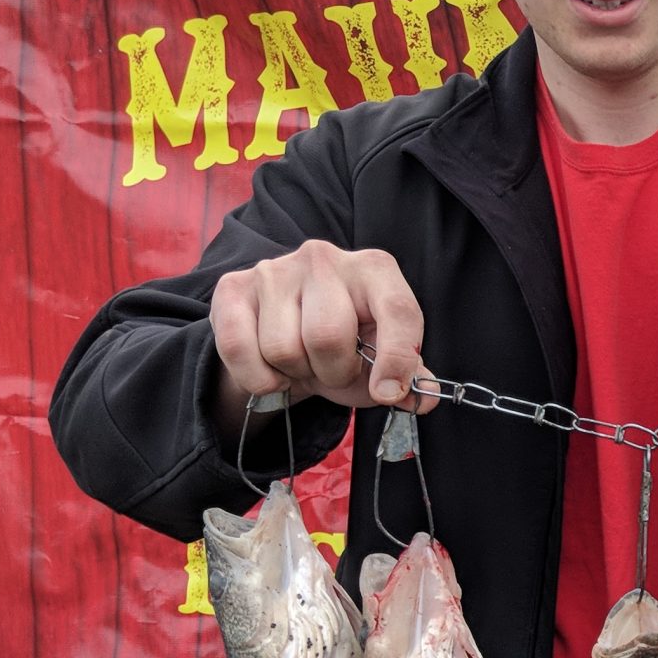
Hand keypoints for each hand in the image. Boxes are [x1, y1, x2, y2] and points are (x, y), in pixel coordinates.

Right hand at [209, 241, 433, 435]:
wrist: (284, 331)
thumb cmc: (344, 343)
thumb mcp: (379, 357)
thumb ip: (407, 377)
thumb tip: (424, 399)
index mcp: (375, 269)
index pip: (397, 310)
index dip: (397, 358)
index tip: (388, 393)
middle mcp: (325, 258)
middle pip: (327, 336)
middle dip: (333, 371)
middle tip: (333, 370)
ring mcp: (275, 269)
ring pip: (282, 348)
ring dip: (295, 373)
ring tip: (302, 360)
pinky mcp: (232, 288)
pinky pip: (239, 350)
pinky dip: (259, 378)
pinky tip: (271, 366)